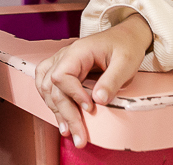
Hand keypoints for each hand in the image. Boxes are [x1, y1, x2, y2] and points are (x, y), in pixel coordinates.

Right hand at [34, 14, 151, 148]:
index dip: (73, 94)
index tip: (89, 108)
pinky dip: (51, 102)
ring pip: (46, 87)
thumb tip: (98, 100)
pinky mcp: (65, 70)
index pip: (62, 75)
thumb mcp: (125, 62)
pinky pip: (47, 85)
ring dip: (55, 111)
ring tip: (68, 131)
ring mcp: (62, 62)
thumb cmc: (126, 46)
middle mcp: (65, 56)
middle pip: (52, 86)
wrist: (127, 37)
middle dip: (65, 113)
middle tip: (79, 136)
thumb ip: (112, 81)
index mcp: (78, 51)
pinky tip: (60, 116)